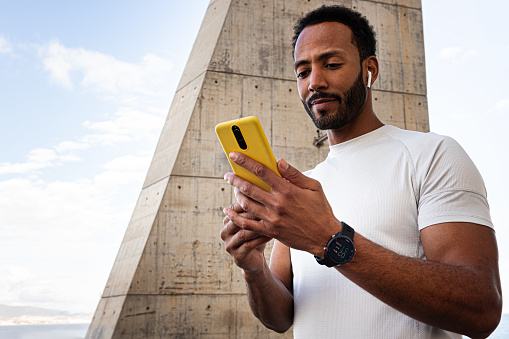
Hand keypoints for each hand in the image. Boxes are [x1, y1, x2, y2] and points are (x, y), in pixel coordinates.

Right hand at [220, 202, 272, 274]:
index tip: (263, 196)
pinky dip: (261, 240)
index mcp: (227, 220)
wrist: (255, 260)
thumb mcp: (254, 220)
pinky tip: (272, 235)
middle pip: (236, 219)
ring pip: (242, 233)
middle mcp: (225, 232)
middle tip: (268, 208)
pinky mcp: (237, 256)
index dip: (247, 201)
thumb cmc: (256, 236)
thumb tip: (265, 186)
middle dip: (252, 214)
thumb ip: (255, 206)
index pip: (234, 207)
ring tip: (270, 222)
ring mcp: (229, 245)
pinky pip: (249, 246)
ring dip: (257, 228)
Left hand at [223, 152, 341, 256]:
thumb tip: (279, 161)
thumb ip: (294, 174)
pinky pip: (247, 224)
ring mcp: (272, 218)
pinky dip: (235, 217)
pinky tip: (228, 211)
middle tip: (228, 175)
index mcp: (287, 190)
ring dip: (236, 195)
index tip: (235, 155)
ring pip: (246, 204)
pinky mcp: (270, 231)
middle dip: (235, 178)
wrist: (324, 237)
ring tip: (234, 189)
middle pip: (249, 187)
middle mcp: (277, 203)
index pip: (262, 171)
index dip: (245, 161)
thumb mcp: (313, 187)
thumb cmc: (320, 210)